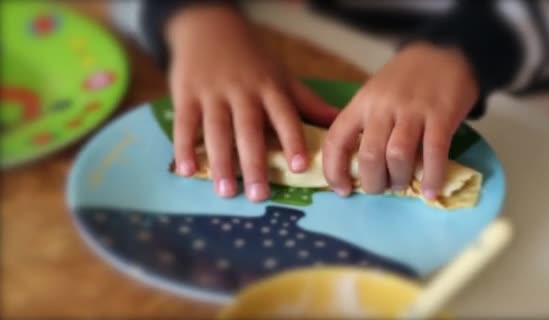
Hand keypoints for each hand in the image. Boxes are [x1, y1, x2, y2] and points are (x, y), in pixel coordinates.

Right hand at [167, 6, 337, 201]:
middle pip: (249, 129)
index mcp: (270, 88)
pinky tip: (186, 171)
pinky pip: (184, 123)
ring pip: (217, 130)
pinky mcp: (186, 95)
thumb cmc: (253, 61)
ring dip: (221, 162)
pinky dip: (184, 147)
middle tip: (258, 195)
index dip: (292, 140)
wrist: (210, 28)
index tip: (299, 166)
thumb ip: (308, 103)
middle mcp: (242, 92)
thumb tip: (340, 122)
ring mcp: (212, 93)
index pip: (284, 116)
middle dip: (254, 162)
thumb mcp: (282, 77)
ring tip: (226, 191)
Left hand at [322, 42, 478, 198]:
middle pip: (369, 155)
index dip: (334, 171)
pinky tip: (431, 191)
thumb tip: (359, 168)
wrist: (446, 51)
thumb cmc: (406, 80)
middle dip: (373, 182)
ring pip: (397, 156)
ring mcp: (412, 110)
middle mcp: (382, 106)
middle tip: (381, 188)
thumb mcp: (375, 94)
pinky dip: (432, 177)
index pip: (336, 141)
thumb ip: (365, 124)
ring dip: (398, 179)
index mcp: (361, 103)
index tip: (343, 190)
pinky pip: (433, 153)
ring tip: (402, 185)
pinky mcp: (441, 115)